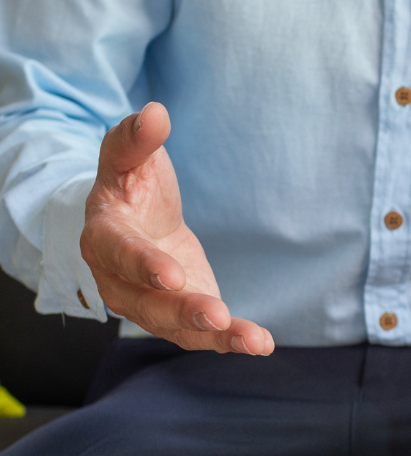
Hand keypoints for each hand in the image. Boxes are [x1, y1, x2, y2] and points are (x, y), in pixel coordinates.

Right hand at [80, 103, 273, 354]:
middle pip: (147, 303)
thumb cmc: (132, 185)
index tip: (172, 274)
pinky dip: (230, 341)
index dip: (143, 265)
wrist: (137, 218)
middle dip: (182, 311)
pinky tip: (261, 343)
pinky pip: (202, 335)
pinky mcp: (181, 316)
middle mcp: (120, 281)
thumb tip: (156, 113)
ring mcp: (150, 304)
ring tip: (252, 340)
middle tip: (217, 315)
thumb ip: (136, 139)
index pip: (119, 254)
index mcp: (103, 238)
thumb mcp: (129, 158)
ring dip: (214, 336)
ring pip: (177, 327)